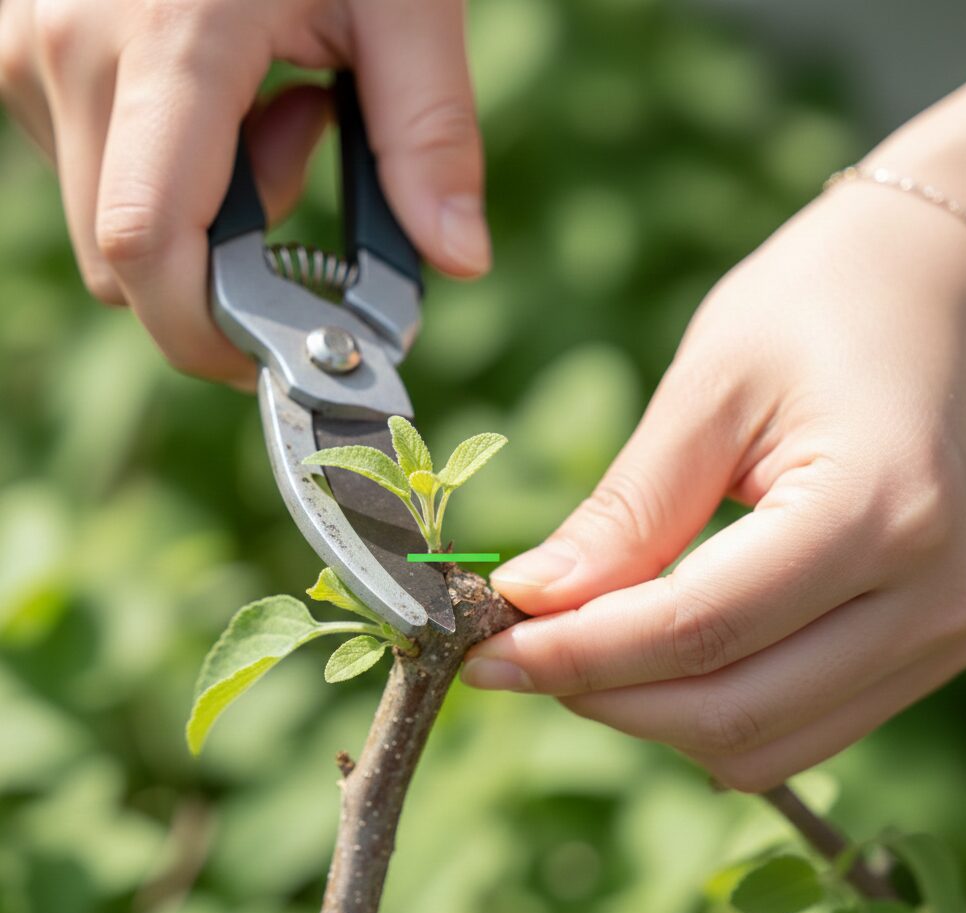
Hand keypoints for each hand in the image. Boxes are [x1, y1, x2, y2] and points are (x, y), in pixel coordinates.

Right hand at [0, 0, 486, 382]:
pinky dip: (164, 169)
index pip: (148, 251)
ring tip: (271, 98)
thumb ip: (430, 134)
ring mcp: (23, 51)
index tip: (279, 355)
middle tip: (303, 152)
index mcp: (167, 43)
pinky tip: (213, 86)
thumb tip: (460, 261)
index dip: (208, 335)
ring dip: (204, 212)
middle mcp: (64, 55)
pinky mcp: (17, 51)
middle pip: (130, 264)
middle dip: (226, 266)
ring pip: (112, 223)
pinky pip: (90, 170)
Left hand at [463, 179, 965, 791]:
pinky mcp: (938, 640)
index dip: (575, 655)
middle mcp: (936, 597)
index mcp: (878, 512)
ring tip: (585, 646)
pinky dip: (715, 707)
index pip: (697, 632)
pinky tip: (661, 650)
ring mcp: (949, 631)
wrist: (958, 277)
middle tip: (516, 652)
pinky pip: (804, 724)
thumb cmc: (827, 300)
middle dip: (604, 695)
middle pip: (732, 712)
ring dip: (655, 713)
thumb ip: (627, 511)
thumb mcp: (710, 388)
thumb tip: (531, 600)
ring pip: (766, 743)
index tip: (482, 652)